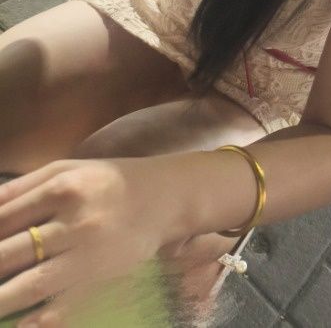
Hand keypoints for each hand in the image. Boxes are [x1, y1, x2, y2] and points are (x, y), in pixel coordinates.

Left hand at [0, 156, 190, 324]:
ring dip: (4, 299)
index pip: (2, 218)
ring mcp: (91, 249)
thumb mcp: (66, 169)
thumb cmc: (107, 181)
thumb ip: (21, 186)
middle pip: (10, 253)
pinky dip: (40, 319)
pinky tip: (23, 324)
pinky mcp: (106, 274)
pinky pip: (66, 303)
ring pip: (32, 283)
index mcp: (60, 186)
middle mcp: (75, 217)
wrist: (165, 195)